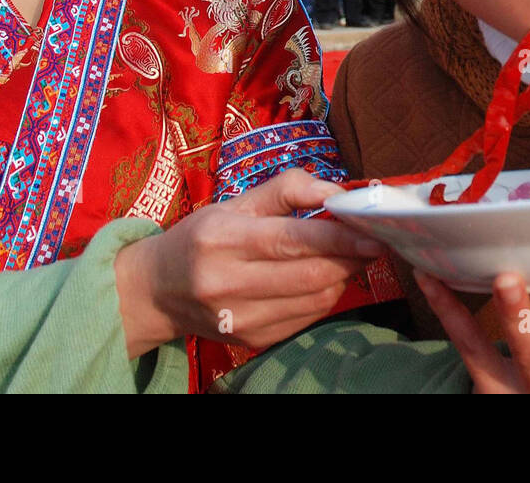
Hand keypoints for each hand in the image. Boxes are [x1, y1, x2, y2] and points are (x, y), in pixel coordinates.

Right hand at [113, 169, 384, 356]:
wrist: (157, 291)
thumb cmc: (202, 237)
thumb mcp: (235, 203)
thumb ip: (287, 189)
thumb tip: (337, 191)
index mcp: (222, 239)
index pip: (290, 240)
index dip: (336, 237)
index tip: (370, 230)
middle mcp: (226, 282)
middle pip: (308, 273)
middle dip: (349, 257)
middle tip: (372, 241)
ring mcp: (239, 318)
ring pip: (313, 299)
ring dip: (342, 276)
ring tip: (350, 256)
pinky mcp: (252, 340)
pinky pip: (306, 318)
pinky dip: (324, 295)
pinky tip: (323, 278)